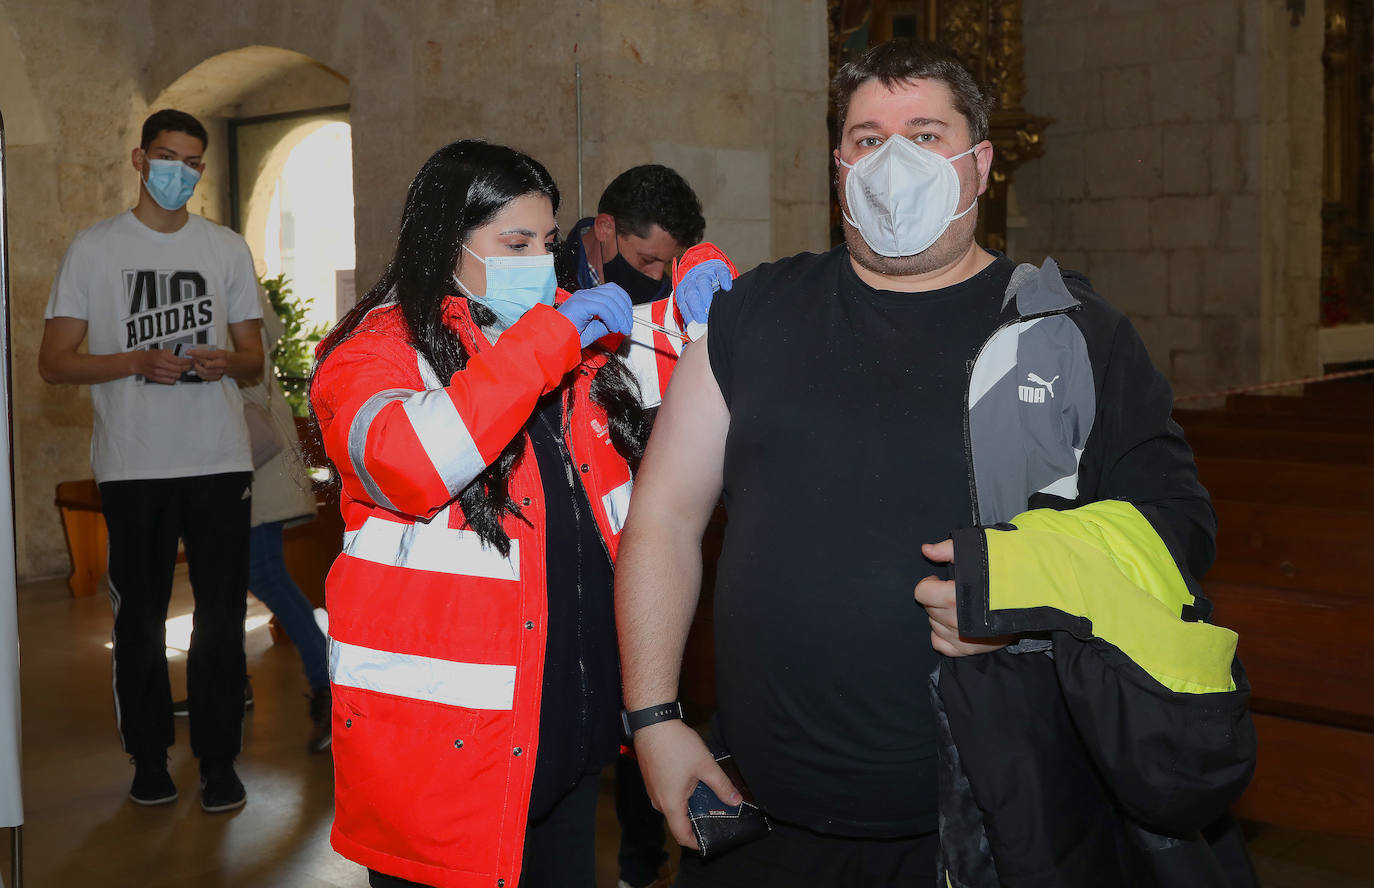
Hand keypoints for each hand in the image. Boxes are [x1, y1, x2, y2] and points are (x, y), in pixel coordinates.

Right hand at [131, 348, 191, 384]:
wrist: (138, 361)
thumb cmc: (150, 355)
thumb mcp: (162, 351)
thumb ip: (173, 354)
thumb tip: (185, 356)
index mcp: (162, 355)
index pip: (180, 361)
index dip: (188, 362)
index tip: (192, 361)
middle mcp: (160, 364)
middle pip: (179, 369)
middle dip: (187, 368)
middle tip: (189, 366)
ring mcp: (157, 372)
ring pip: (176, 376)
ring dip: (180, 373)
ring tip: (180, 370)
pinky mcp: (156, 378)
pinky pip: (170, 381)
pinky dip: (174, 379)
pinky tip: (173, 375)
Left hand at [186, 348, 228, 380]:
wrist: (239, 364)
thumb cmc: (228, 356)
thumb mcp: (220, 350)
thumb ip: (209, 351)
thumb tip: (197, 350)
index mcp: (221, 355)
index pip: (206, 354)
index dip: (195, 353)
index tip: (188, 352)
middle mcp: (221, 364)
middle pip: (205, 365)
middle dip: (196, 363)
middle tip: (193, 360)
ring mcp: (220, 371)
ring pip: (205, 372)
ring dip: (197, 369)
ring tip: (196, 365)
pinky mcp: (219, 377)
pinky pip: (207, 378)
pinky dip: (201, 374)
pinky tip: (200, 371)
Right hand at [558, 282, 632, 346]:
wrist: (552, 342)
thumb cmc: (568, 338)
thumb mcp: (592, 331)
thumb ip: (605, 325)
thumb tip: (620, 323)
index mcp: (588, 298)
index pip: (612, 290)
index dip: (625, 302)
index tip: (628, 319)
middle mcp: (585, 294)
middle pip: (614, 292)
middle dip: (625, 310)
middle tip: (628, 327)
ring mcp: (582, 297)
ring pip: (610, 299)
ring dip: (620, 316)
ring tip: (621, 329)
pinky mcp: (580, 304)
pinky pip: (603, 307)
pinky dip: (612, 318)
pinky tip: (612, 328)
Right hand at [632, 718, 740, 850]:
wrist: (652, 722)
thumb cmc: (676, 745)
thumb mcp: (705, 765)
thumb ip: (721, 785)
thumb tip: (735, 801)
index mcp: (671, 803)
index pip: (682, 835)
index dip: (697, 843)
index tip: (710, 841)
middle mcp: (658, 801)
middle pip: (679, 820)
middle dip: (697, 819)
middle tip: (716, 811)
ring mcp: (652, 789)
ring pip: (673, 805)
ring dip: (690, 803)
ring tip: (707, 792)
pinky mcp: (651, 778)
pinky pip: (667, 794)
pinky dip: (681, 792)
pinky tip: (693, 779)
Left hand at [676, 259, 731, 325]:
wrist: (708, 271)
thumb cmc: (701, 294)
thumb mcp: (693, 303)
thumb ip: (692, 315)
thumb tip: (693, 332)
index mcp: (683, 290)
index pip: (683, 303)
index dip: (689, 315)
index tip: (695, 325)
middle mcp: (692, 281)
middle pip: (691, 294)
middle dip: (697, 308)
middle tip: (703, 319)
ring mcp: (705, 274)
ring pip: (703, 283)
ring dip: (707, 296)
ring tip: (712, 308)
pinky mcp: (718, 269)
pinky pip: (720, 273)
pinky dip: (723, 280)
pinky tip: (726, 288)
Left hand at [915, 539, 1011, 656]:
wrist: (1032, 600)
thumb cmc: (1005, 575)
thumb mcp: (979, 553)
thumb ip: (948, 550)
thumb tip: (926, 550)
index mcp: (954, 598)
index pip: (922, 593)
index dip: (929, 583)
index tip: (939, 580)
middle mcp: (955, 621)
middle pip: (929, 608)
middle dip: (937, 598)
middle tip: (954, 592)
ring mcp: (961, 639)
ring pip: (934, 624)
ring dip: (941, 615)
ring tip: (959, 606)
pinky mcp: (967, 650)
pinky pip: (940, 644)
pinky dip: (942, 634)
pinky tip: (954, 624)